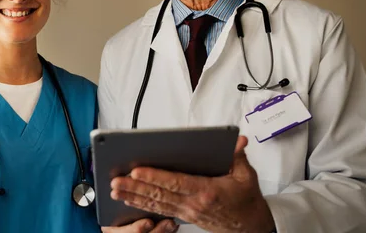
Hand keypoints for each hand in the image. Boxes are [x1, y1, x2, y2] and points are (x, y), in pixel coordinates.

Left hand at [110, 136, 274, 232]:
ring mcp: (187, 212)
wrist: (250, 226)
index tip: (137, 170)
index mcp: (207, 191)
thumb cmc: (246, 199)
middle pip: (159, 194)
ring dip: (134, 197)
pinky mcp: (184, 216)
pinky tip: (129, 201)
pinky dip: (143, 205)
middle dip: (135, 187)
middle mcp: (193, 204)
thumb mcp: (246, 175)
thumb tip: (237, 140)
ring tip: (115, 190)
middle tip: (116, 181)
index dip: (154, 177)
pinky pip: (159, 211)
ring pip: (155, 204)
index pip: (175, 183)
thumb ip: (237, 156)